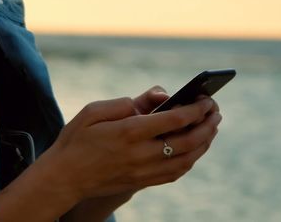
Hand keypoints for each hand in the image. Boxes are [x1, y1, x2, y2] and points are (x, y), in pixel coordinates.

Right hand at [40, 91, 221, 201]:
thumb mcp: (92, 111)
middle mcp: (140, 154)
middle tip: (216, 112)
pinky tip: (195, 149)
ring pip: (186, 159)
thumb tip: (153, 98)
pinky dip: (191, 160)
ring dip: (204, 143)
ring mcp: (143, 171)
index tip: (205, 100)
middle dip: (207, 125)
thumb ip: (124, 102)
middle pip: (188, 141)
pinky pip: (175, 173)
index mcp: (129, 132)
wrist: (64, 177)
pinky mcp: (142, 182)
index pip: (174, 119)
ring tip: (211, 128)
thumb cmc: (76, 139)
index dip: (195, 110)